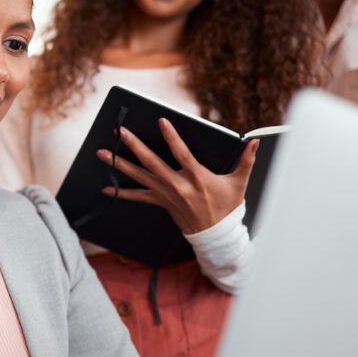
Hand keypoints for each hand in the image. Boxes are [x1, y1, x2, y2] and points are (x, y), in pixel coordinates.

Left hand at [97, 120, 257, 233]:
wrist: (215, 235)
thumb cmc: (226, 207)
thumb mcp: (239, 183)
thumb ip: (246, 161)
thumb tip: (254, 142)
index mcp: (197, 177)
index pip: (182, 153)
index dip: (171, 137)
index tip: (161, 121)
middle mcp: (178, 185)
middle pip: (152, 162)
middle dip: (134, 146)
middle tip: (121, 133)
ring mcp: (166, 194)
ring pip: (139, 177)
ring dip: (119, 165)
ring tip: (103, 153)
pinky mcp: (161, 202)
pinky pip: (137, 197)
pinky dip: (121, 193)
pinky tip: (106, 189)